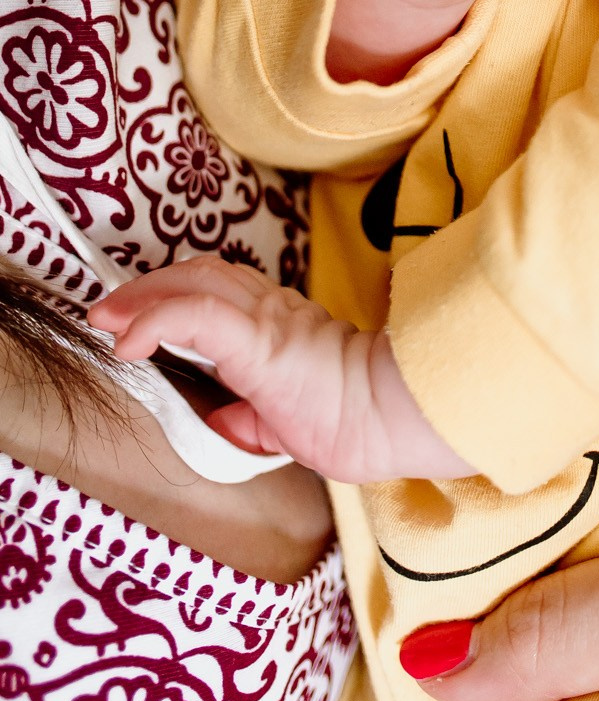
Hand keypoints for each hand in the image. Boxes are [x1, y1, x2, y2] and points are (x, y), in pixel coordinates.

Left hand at [89, 257, 473, 482]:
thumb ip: (253, 419)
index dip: (170, 294)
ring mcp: (266, 319)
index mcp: (279, 327)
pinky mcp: (260, 339)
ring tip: (106, 317)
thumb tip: (222, 422)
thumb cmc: (354, 424)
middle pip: (199, 274)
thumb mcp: (288, 426)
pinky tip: (129, 340)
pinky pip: (198, 315)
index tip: (129, 319)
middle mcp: (271, 310)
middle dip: (145, 287)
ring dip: (142, 295)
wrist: (391, 421)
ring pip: (195, 281)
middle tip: (105, 310)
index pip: (218, 291)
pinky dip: (156, 318)